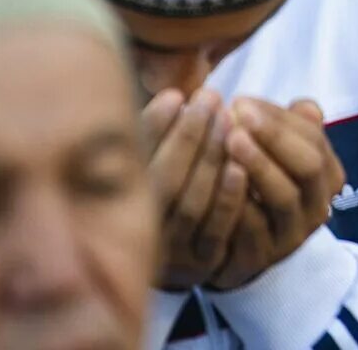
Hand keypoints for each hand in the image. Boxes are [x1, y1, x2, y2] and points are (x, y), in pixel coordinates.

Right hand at [143, 88, 248, 290]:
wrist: (176, 254)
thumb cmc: (166, 188)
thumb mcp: (151, 160)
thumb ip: (154, 134)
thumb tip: (174, 95)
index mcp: (116, 201)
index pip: (135, 161)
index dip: (154, 127)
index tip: (176, 94)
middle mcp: (139, 231)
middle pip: (164, 181)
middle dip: (189, 136)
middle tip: (211, 97)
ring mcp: (172, 250)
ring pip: (191, 204)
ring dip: (211, 160)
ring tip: (229, 120)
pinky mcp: (203, 264)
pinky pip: (217, 231)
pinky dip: (228, 198)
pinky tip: (241, 167)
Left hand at [209, 99, 345, 290]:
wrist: (235, 252)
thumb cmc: (255, 188)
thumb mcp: (276, 155)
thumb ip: (288, 128)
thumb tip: (304, 107)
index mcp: (327, 175)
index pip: (314, 139)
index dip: (279, 118)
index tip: (241, 100)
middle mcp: (317, 206)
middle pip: (307, 166)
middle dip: (274, 136)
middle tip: (236, 113)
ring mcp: (291, 235)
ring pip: (282, 197)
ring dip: (257, 165)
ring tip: (228, 139)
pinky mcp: (262, 258)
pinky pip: (251, 230)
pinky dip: (235, 202)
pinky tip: (213, 180)